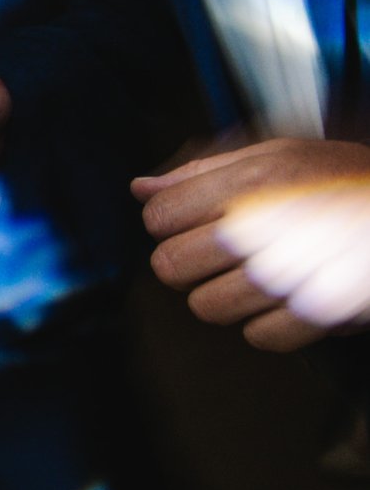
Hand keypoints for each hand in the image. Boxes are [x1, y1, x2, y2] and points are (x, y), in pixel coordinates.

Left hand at [135, 139, 369, 350]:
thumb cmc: (348, 179)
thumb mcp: (280, 153)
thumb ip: (204, 171)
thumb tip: (141, 188)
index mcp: (250, 183)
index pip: (158, 217)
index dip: (172, 221)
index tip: (196, 221)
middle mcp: (263, 228)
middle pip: (170, 267)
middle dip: (188, 263)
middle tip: (222, 253)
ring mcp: (288, 274)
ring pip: (206, 307)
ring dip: (226, 296)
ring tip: (258, 275)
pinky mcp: (316, 314)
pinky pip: (259, 336)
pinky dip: (270, 324)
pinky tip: (286, 299)